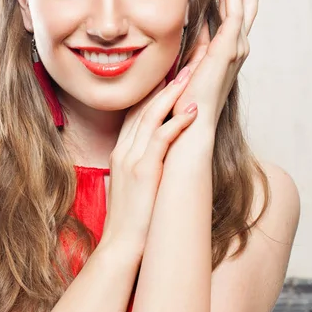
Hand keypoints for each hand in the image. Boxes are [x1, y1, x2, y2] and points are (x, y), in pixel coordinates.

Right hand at [100, 71, 196, 258]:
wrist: (120, 247)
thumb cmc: (132, 218)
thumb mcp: (130, 183)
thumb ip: (139, 162)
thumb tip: (156, 153)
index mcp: (121, 151)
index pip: (135, 111)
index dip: (152, 90)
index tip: (170, 73)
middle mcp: (123, 150)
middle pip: (142, 106)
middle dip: (164, 82)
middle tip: (184, 63)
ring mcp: (131, 159)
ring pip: (150, 116)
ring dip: (172, 93)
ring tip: (190, 75)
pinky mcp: (143, 171)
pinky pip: (160, 139)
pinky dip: (176, 122)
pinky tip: (191, 110)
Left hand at [172, 0, 262, 128]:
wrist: (189, 126)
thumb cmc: (182, 104)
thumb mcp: (185, 67)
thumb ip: (190, 47)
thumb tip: (186, 27)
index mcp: (224, 51)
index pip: (230, 13)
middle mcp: (235, 47)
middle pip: (238, 3)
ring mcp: (235, 48)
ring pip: (235, 2)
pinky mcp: (229, 49)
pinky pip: (233, 12)